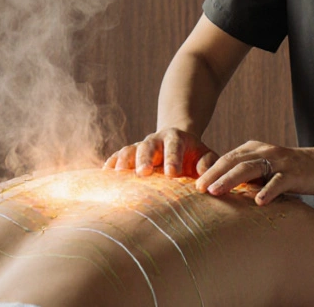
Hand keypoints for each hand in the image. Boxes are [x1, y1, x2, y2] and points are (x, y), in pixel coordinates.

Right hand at [103, 127, 217, 177]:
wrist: (177, 143)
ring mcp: (140, 147)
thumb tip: (204, 176)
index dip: (173, 159)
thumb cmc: (194, 155)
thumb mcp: (206, 155)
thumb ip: (209, 163)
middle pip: (148, 146)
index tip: (172, 174)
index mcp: (176, 138)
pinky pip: (117, 157)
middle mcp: (156, 140)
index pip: (174, 147)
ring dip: (124, 161)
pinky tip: (104, 174)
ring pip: (129, 150)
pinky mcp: (129, 156)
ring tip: (118, 174)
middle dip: (145, 159)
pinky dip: (111, 163)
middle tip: (143, 173)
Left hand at [195, 141, 313, 205]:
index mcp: (254, 149)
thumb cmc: (291, 169)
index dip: (210, 171)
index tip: (194, 185)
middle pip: (233, 162)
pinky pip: (278, 182)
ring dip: (230, 180)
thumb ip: (247, 174)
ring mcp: (279, 162)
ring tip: (216, 192)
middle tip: (198, 189)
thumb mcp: (266, 167)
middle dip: (213, 175)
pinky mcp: (293, 174)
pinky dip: (268, 191)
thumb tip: (222, 190)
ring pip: (250, 169)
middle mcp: (264, 152)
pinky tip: (258, 203)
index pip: (227, 159)